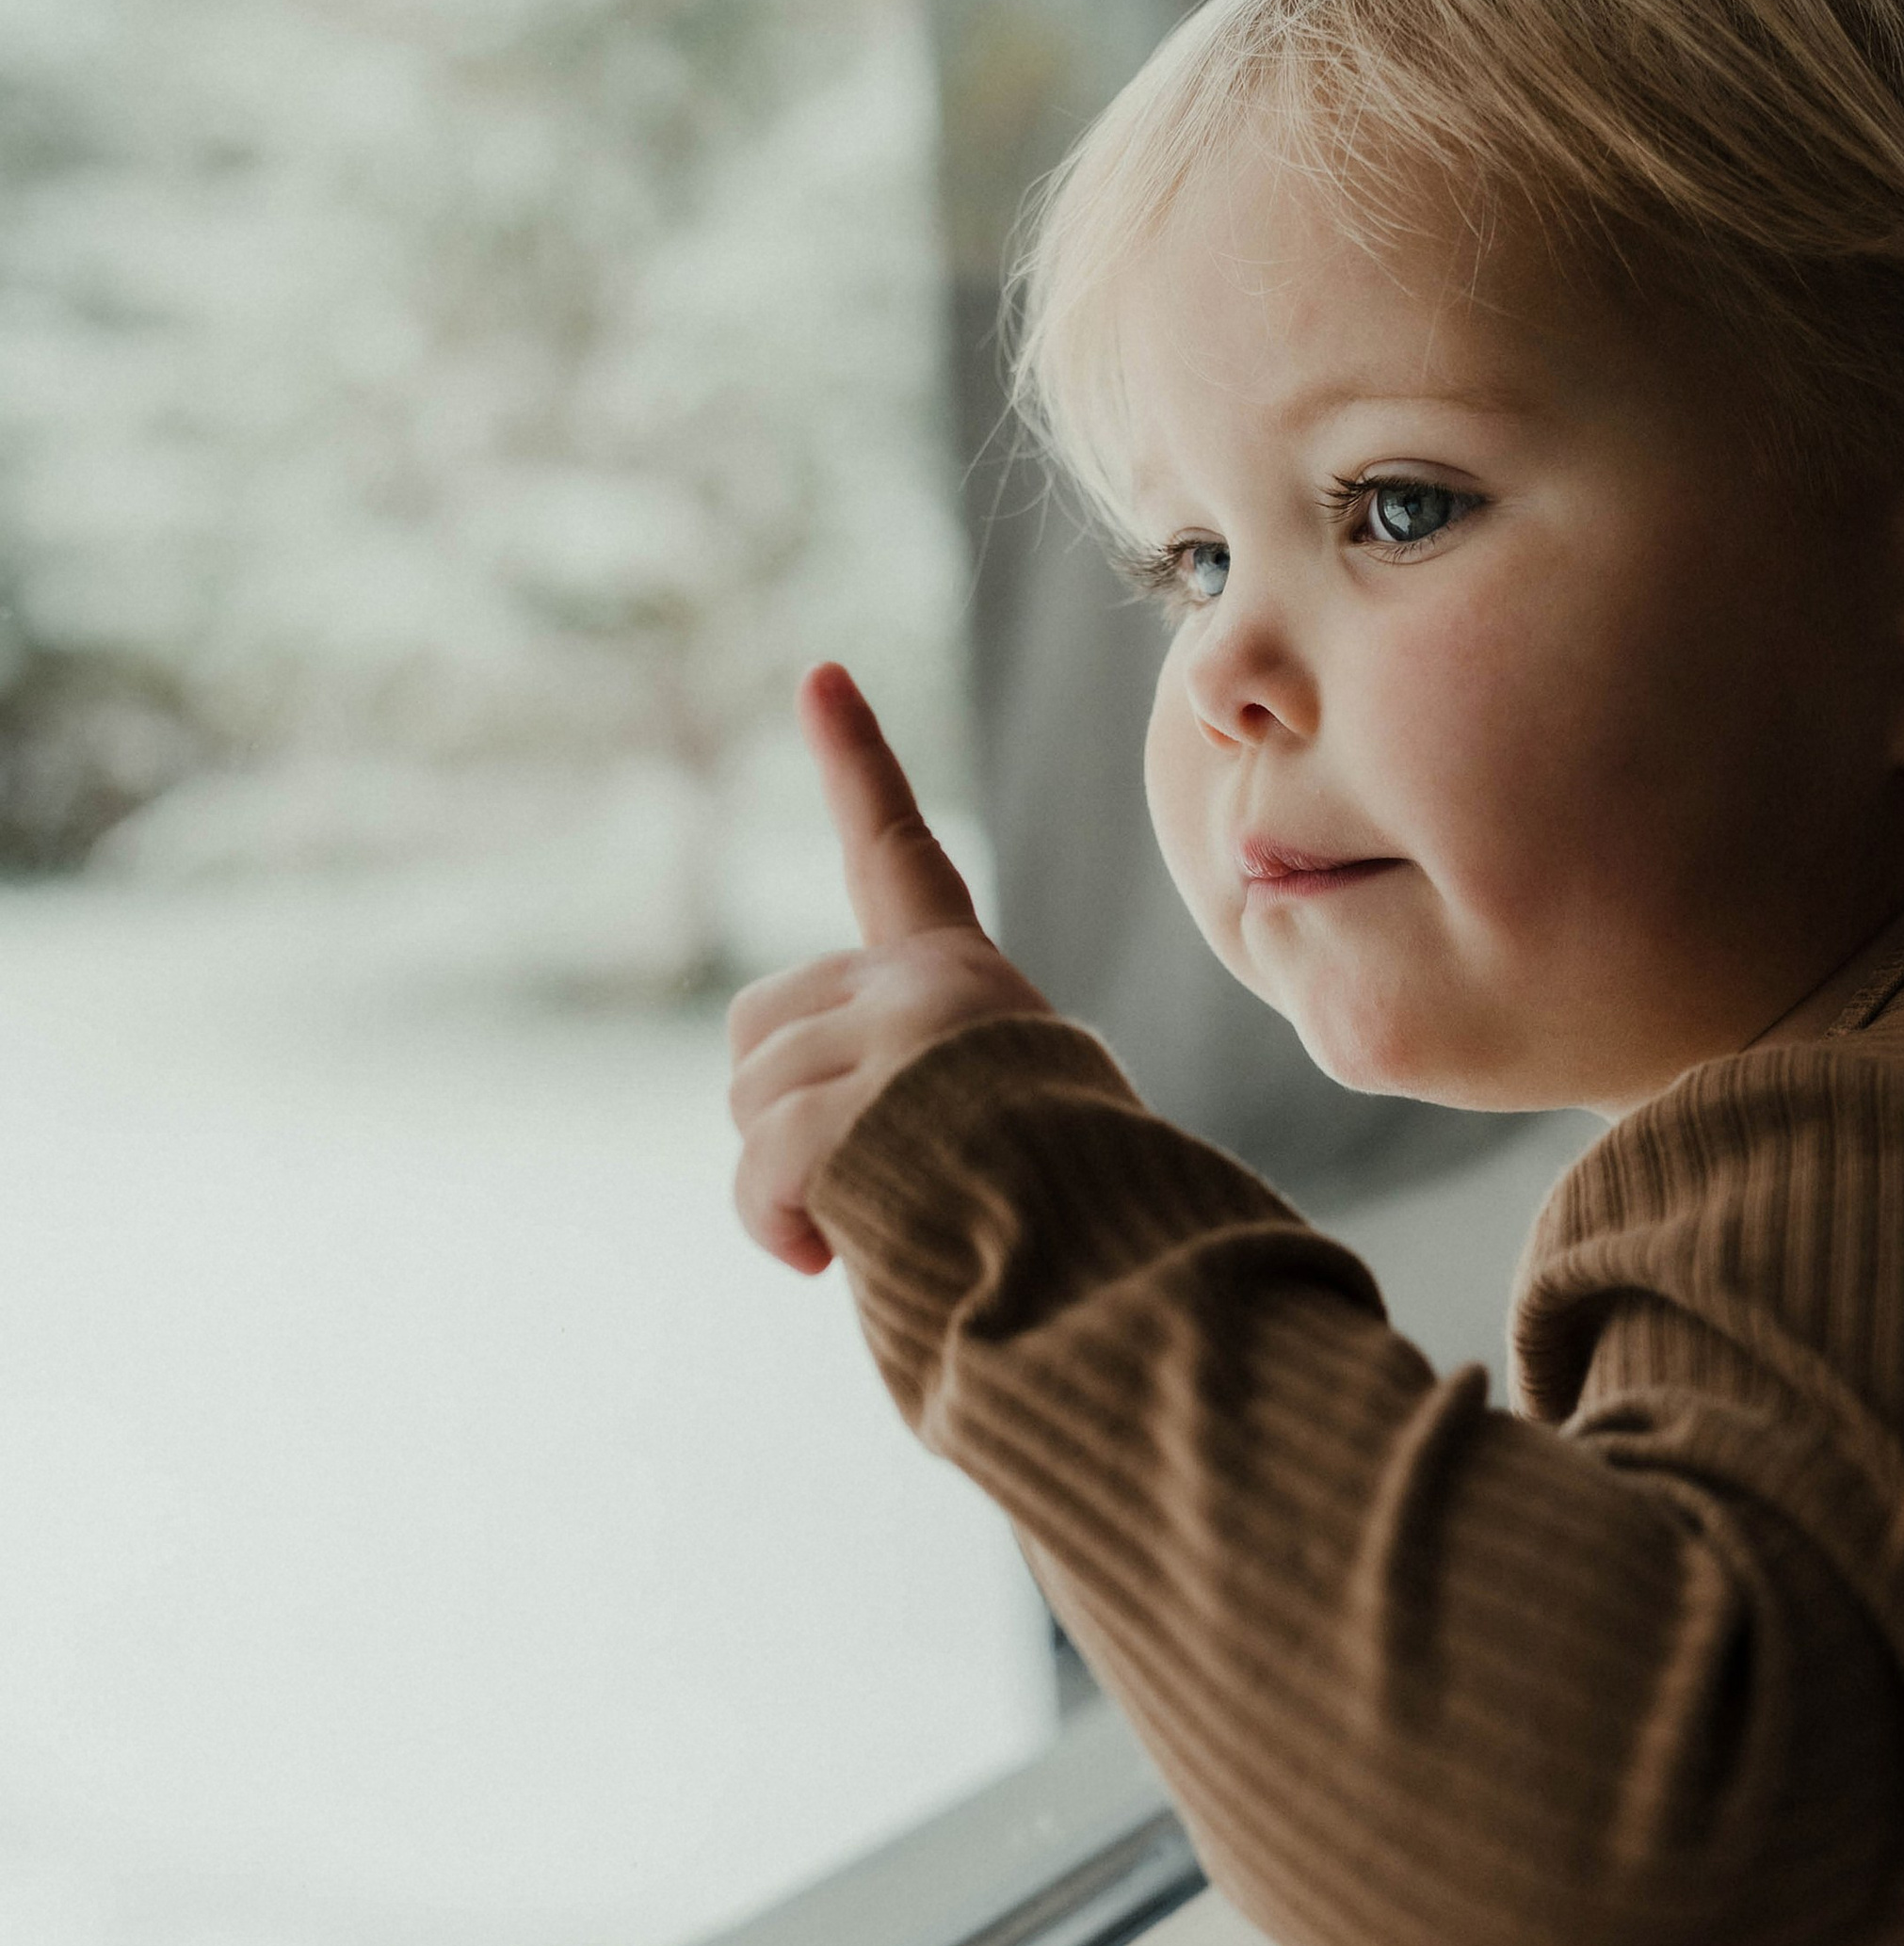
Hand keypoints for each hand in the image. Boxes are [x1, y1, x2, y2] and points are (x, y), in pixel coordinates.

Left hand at [728, 665, 1052, 1275]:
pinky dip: (775, 1224)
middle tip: (853, 1176)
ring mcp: (888, 1042)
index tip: (820, 677)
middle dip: (775, 1110)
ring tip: (874, 1222)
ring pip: (749, 1098)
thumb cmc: (1075, 1225)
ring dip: (781, 1181)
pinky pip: (757, 1169)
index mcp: (969, 978)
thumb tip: (855, 1165)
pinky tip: (827, 1254)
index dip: (858, 760)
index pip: (900, 851)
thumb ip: (926, 1090)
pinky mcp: (849, 1110)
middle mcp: (925, 987)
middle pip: (762, 1022)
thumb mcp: (1012, 1120)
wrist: (1112, 1268)